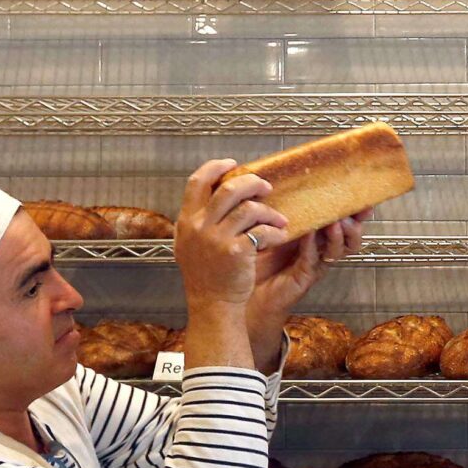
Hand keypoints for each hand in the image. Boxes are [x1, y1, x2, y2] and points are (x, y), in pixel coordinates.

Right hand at [173, 159, 288, 310]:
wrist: (212, 303)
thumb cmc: (206, 274)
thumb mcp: (189, 243)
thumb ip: (198, 218)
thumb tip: (216, 191)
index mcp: (186, 221)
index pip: (197, 181)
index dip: (216, 167)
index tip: (233, 164)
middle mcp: (199, 227)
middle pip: (229, 189)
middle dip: (252, 183)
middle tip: (266, 187)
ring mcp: (217, 239)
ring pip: (250, 209)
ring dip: (270, 211)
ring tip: (279, 219)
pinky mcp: (237, 251)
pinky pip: (262, 231)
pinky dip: (275, 232)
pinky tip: (280, 236)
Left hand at [244, 208, 369, 331]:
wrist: (247, 288)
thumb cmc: (260, 253)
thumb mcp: (275, 221)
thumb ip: (287, 205)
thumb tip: (293, 178)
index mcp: (319, 233)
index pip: (346, 220)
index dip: (357, 211)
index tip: (364, 200)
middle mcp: (321, 248)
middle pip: (352, 237)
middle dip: (354, 224)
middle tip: (347, 214)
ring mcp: (315, 262)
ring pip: (338, 249)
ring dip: (338, 234)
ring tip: (334, 223)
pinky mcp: (304, 275)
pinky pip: (313, 258)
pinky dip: (312, 244)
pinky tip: (309, 233)